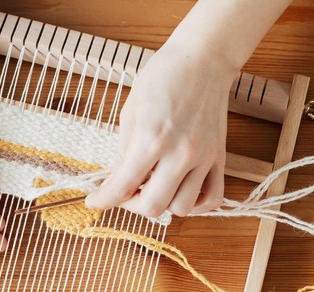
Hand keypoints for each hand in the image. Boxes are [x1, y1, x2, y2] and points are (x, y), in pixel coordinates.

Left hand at [85, 40, 231, 217]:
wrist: (202, 60)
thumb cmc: (163, 78)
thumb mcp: (131, 112)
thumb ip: (125, 152)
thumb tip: (118, 181)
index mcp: (151, 139)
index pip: (122, 187)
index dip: (103, 200)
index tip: (94, 201)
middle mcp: (180, 153)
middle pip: (154, 207)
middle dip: (133, 206)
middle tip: (126, 193)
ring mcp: (203, 158)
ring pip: (183, 208)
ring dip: (164, 204)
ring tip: (155, 187)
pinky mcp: (219, 158)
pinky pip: (213, 199)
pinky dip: (197, 205)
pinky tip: (182, 192)